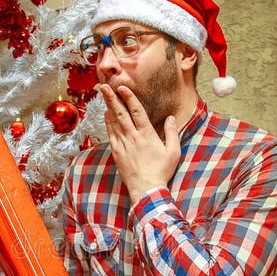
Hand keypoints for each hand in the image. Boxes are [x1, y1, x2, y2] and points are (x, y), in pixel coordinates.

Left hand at [100, 84, 180, 203]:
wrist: (146, 189)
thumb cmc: (161, 171)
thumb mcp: (173, 152)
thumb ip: (172, 133)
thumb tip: (170, 118)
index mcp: (147, 134)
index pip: (136, 111)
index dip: (129, 97)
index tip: (122, 87)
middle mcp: (133, 137)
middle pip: (120, 113)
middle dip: (112, 98)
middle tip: (104, 86)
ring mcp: (123, 145)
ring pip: (114, 122)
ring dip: (108, 107)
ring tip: (103, 96)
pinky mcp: (117, 153)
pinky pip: (110, 134)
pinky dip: (108, 123)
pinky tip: (106, 116)